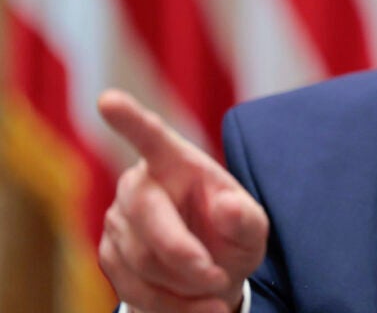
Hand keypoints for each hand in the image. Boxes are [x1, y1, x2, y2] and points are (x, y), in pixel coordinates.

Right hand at [97, 90, 267, 312]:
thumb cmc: (232, 235)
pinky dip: (172, 306)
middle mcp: (138, 184)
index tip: (108, 101)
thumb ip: (245, 218)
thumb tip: (226, 206)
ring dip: (185, 286)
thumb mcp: (252, 226)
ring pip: (142, 263)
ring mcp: (117, 220)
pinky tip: (200, 307)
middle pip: (149, 221)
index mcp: (176, 161)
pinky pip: (134, 290)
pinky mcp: (108, 254)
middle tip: (219, 279)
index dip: (130, 120)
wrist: (213, 273)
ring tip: (215, 289)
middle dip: (186, 258)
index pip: (152, 137)